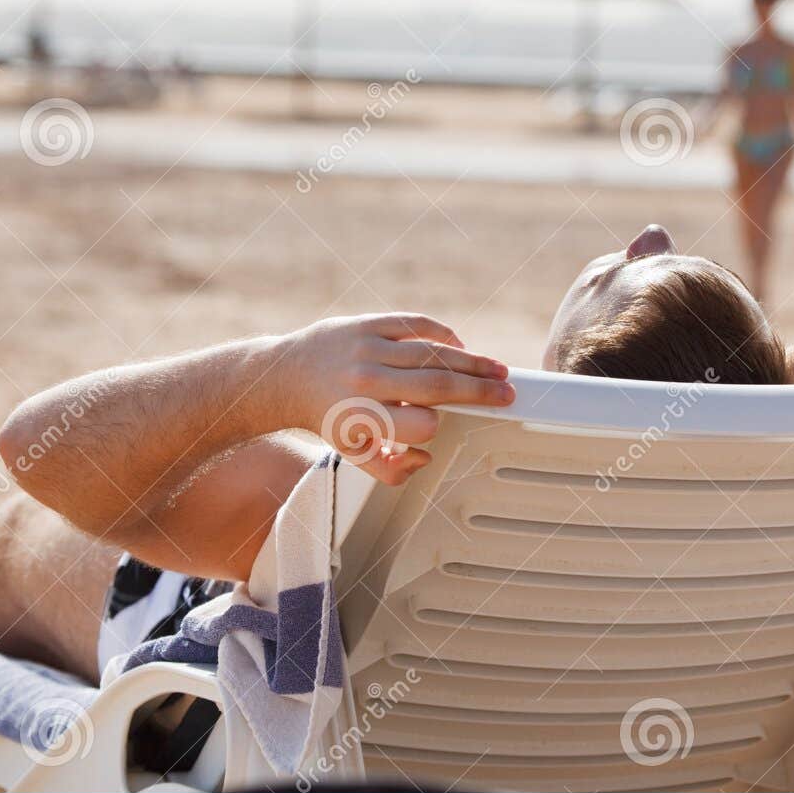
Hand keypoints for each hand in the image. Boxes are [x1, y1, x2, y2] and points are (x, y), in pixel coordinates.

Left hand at [281, 313, 512, 482]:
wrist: (286, 375)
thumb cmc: (326, 415)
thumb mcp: (349, 452)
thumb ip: (388, 469)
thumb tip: (424, 458)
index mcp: (362, 416)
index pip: (422, 424)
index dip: (438, 428)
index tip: (445, 427)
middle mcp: (366, 380)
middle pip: (437, 386)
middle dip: (479, 391)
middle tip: (507, 393)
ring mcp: (368, 347)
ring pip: (434, 352)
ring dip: (473, 362)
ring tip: (498, 370)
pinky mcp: (369, 323)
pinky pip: (418, 325)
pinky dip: (444, 335)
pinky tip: (461, 348)